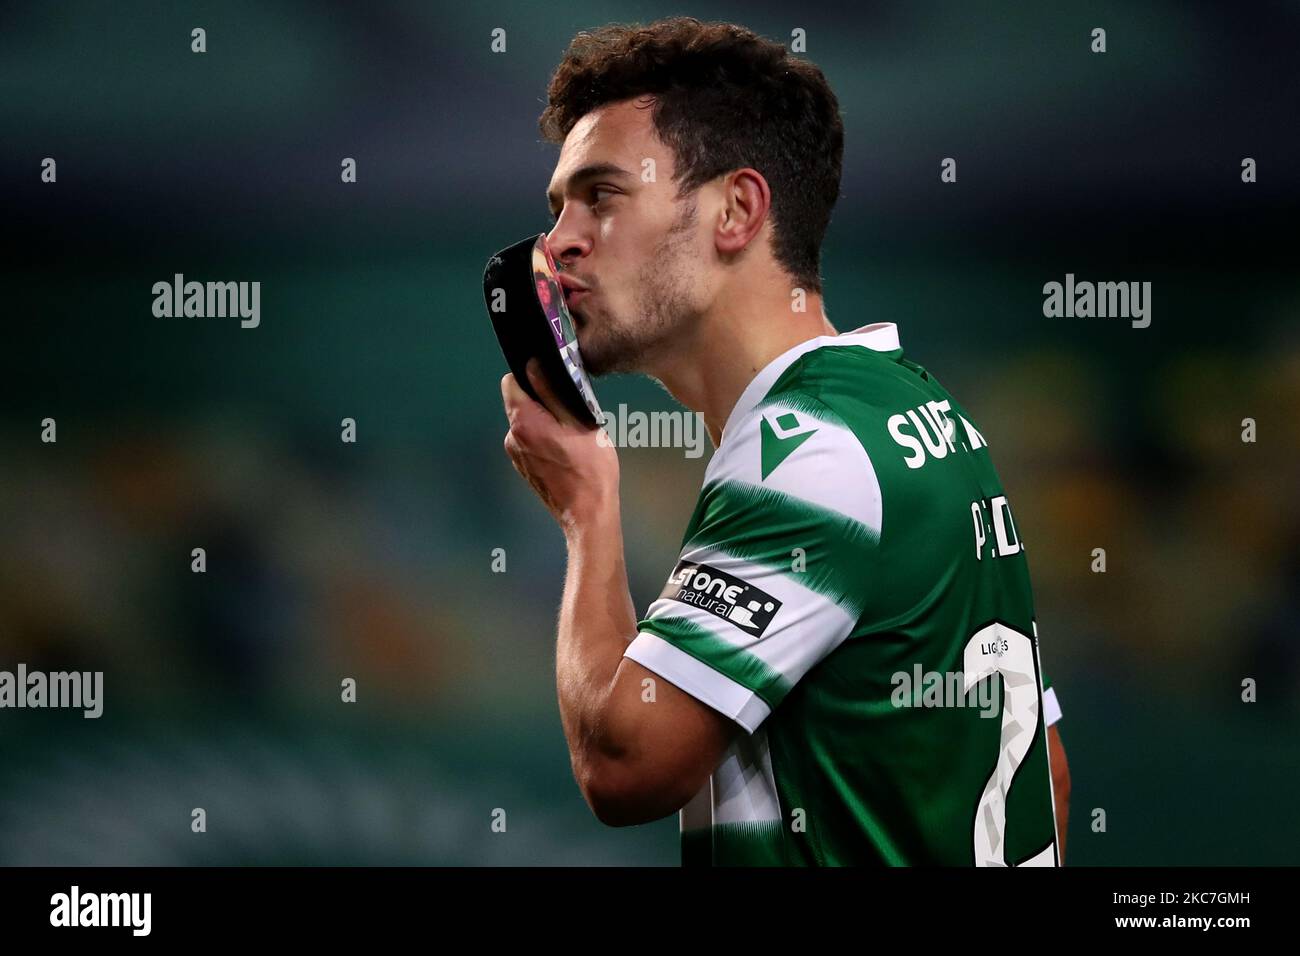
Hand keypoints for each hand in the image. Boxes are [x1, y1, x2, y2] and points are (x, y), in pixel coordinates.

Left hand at [501, 358, 618, 530]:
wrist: (587, 513)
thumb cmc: (589, 468)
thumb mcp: (578, 422)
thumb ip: (551, 392)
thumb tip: (532, 365)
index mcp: (523, 422)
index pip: (511, 382)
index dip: (530, 376)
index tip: (551, 382)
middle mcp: (512, 437)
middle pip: (520, 403)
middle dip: (542, 401)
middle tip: (571, 413)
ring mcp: (515, 455)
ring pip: (527, 423)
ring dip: (545, 422)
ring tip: (572, 436)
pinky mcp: (523, 468)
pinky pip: (530, 442)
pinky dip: (544, 440)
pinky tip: (566, 452)